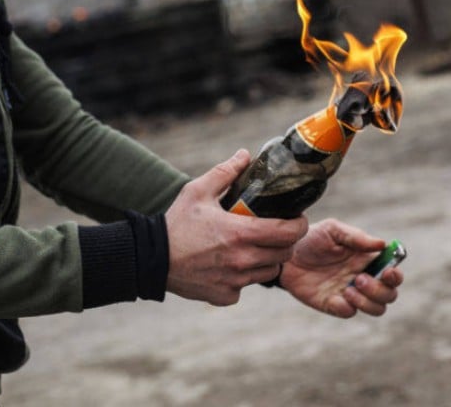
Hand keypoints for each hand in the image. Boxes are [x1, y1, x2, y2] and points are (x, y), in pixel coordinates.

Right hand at [165, 150, 308, 305]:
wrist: (150, 258)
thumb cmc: (176, 223)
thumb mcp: (198, 191)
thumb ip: (225, 172)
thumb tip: (245, 155)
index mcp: (241, 233)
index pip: (289, 233)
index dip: (299, 224)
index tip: (297, 218)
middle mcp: (242, 260)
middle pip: (285, 254)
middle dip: (285, 241)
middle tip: (275, 231)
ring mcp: (235, 281)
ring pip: (268, 272)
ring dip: (266, 259)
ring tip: (253, 247)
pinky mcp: (225, 296)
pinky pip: (246, 287)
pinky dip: (243, 276)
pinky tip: (229, 264)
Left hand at [280, 218, 402, 318]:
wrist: (285, 254)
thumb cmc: (312, 238)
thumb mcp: (333, 230)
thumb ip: (356, 237)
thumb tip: (383, 245)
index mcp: (367, 260)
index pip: (393, 273)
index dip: (396, 275)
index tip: (387, 271)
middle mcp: (363, 279)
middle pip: (389, 295)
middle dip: (380, 290)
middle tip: (359, 278)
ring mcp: (350, 294)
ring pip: (376, 309)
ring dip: (368, 301)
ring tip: (349, 288)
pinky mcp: (333, 304)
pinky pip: (349, 313)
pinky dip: (347, 307)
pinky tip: (336, 296)